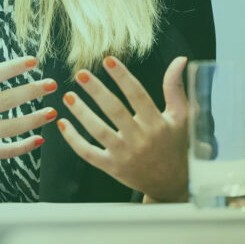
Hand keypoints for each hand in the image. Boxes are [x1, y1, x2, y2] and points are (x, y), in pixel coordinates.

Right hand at [0, 37, 58, 157]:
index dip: (12, 68)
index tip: (32, 61)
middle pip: (6, 101)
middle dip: (31, 92)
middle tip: (52, 84)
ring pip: (10, 128)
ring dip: (33, 120)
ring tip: (52, 112)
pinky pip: (4, 152)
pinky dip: (22, 148)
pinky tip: (39, 140)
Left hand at [57, 55, 188, 202]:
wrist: (173, 183)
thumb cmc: (176, 144)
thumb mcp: (182, 116)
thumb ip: (175, 88)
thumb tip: (180, 60)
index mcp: (157, 124)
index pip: (137, 95)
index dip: (122, 77)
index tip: (108, 60)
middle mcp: (140, 139)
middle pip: (114, 111)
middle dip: (96, 91)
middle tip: (80, 74)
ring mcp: (125, 155)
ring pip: (99, 131)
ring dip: (81, 113)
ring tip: (68, 96)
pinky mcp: (112, 168)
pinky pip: (88, 153)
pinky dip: (73, 139)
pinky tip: (62, 123)